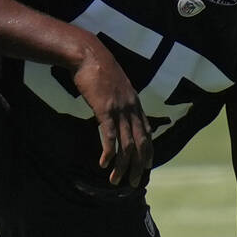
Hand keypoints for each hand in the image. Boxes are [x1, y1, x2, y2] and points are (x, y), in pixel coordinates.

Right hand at [71, 42, 152, 187]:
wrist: (88, 54)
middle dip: (139, 166)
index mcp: (135, 103)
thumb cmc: (99, 68)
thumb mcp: (116, 84)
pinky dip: (108, 153)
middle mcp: (131, 108)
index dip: (148, 151)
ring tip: (116, 180)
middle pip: (141, 144)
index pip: (147, 133)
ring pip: (126, 145)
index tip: (147, 166)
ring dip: (122, 166)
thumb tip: (116, 108)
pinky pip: (110, 137)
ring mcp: (120, 110)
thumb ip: (120, 98)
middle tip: (134, 183)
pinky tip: (104, 164)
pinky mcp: (105, 110)